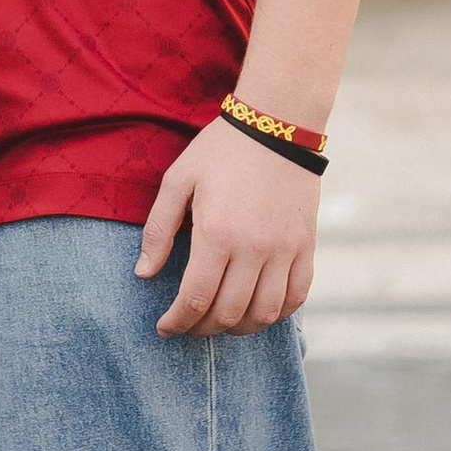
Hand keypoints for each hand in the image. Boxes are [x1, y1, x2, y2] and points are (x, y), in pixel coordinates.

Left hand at [137, 119, 321, 338]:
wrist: (277, 122)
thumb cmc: (221, 149)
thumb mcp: (179, 179)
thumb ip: (158, 230)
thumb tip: (143, 274)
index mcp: (217, 234)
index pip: (195, 299)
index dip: (177, 322)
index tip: (164, 327)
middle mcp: (254, 249)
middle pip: (229, 314)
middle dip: (202, 329)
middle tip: (188, 324)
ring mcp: (285, 250)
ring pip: (265, 314)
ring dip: (240, 328)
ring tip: (221, 321)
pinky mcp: (306, 245)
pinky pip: (297, 296)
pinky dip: (278, 313)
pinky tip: (259, 309)